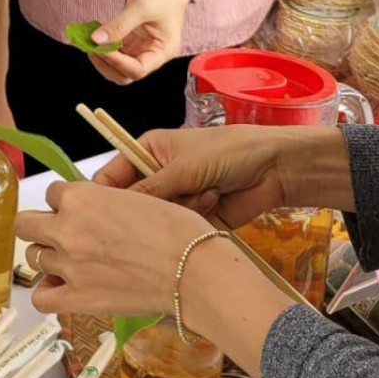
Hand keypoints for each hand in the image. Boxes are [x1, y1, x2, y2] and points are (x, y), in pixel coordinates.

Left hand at [15, 179, 214, 317]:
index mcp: (80, 197)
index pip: (53, 193)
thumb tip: (98, 210)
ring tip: (70, 263)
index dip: (67, 202)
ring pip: (32, 257)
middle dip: (42, 226)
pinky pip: (40, 298)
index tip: (82, 212)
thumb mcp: (136, 197)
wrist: (193, 269)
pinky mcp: (77, 297)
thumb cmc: (177, 230)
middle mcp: (66, 229)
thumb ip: (105, 202)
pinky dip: (47, 294)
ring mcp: (68, 265)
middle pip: (25, 224)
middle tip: (63, 234)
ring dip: (48, 258)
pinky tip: (62, 289)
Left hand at [86, 0, 196, 83]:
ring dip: (101, 54)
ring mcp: (141, 45)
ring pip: (117, 62)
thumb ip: (119, 25)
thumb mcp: (142, 6)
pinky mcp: (132, 36)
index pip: (137, 69)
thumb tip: (96, 40)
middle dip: (106, 63)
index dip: (117, 62)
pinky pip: (114, 46)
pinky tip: (93, 31)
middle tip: (90, 47)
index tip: (100, 48)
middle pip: (125, 73)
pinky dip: (102, 42)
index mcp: (162, 51)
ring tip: (87, 38)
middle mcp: (152, 52)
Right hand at [91, 124, 304, 227]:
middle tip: (164, 205)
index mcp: (147, 151)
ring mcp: (177, 197)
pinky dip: (197, 214)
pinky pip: (180, 226)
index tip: (104, 215)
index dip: (105, 197)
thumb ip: (147, 190)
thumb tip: (112, 210)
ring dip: (182, 207)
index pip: (111, 177)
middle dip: (149, 206)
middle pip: (133, 203)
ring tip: (206, 191)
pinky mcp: (194, 217)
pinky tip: (215, 198)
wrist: (274, 168)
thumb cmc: (225, 152)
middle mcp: (157, 175)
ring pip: (158, 218)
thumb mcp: (182, 167)